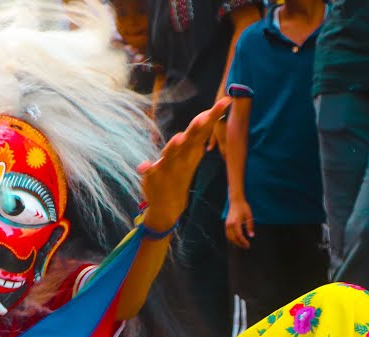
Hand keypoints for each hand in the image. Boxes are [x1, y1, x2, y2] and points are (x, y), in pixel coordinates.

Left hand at [140, 97, 231, 233]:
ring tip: (179, 137)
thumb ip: (195, 136)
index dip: (214, 115)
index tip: (225, 101)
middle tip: (205, 117)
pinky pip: (150, 172)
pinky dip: (147, 169)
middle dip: (198, 128)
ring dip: (175, 146)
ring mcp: (169, 167)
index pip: (204, 129)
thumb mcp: (190, 154)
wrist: (168, 204)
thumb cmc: (180, 173)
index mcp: (192, 150)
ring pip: (172, 154)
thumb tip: (205, 116)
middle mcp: (182, 157)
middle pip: (191, 139)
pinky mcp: (154, 177)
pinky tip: (143, 166)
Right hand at [224, 198, 253, 248]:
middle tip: (245, 246)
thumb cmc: (243, 207)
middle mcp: (230, 224)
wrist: (236, 201)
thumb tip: (251, 236)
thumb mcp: (249, 216)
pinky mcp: (226, 224)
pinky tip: (236, 240)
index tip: (248, 245)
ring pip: (229, 237)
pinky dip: (231, 239)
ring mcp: (227, 225)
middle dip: (239, 244)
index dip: (243, 241)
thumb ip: (250, 227)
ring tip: (241, 244)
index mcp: (236, 222)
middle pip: (233, 238)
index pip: (239, 235)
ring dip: (235, 242)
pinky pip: (227, 234)